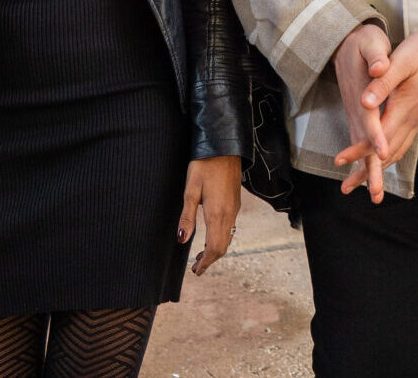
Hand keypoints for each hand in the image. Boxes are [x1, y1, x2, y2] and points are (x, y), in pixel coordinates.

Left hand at [178, 155, 242, 275]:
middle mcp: (229, 213)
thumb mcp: (190, 191)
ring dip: (216, 249)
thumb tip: (181, 239)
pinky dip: (221, 237)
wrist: (224, 147)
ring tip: (201, 254)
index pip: (215, 247)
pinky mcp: (236, 201)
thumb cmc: (204, 166)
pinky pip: (231, 226)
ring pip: (228, 236)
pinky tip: (211, 234)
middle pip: (223, 245)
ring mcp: (235, 207)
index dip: (206, 262)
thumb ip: (187, 217)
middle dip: (210, 259)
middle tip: (196, 266)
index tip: (196, 271)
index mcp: (217, 213)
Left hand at [338, 25, 417, 187]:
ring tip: (363, 184)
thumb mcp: (402, 61)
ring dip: (379, 168)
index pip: (377, 137)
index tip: (339, 161)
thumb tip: (363, 103)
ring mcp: (417, 118)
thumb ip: (382, 83)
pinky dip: (392, 156)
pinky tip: (385, 159)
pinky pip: (404, 142)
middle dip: (365, 170)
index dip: (357, 150)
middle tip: (346, 187)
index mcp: (404, 107)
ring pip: (397, 150)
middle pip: (386, 152)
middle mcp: (411, 118)